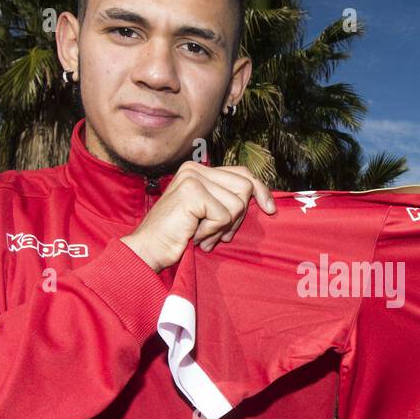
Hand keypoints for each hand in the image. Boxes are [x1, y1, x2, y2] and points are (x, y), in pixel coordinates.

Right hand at [122, 162, 274, 272]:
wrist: (149, 249)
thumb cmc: (178, 236)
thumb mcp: (208, 214)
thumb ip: (227, 200)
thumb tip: (261, 200)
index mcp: (198, 170)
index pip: (242, 173)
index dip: (260, 191)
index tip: (270, 209)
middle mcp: (195, 169)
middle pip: (245, 188)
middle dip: (237, 218)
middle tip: (217, 233)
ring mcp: (193, 178)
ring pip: (237, 204)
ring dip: (222, 227)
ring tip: (202, 234)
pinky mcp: (192, 193)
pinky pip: (224, 217)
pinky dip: (212, 232)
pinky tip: (194, 234)